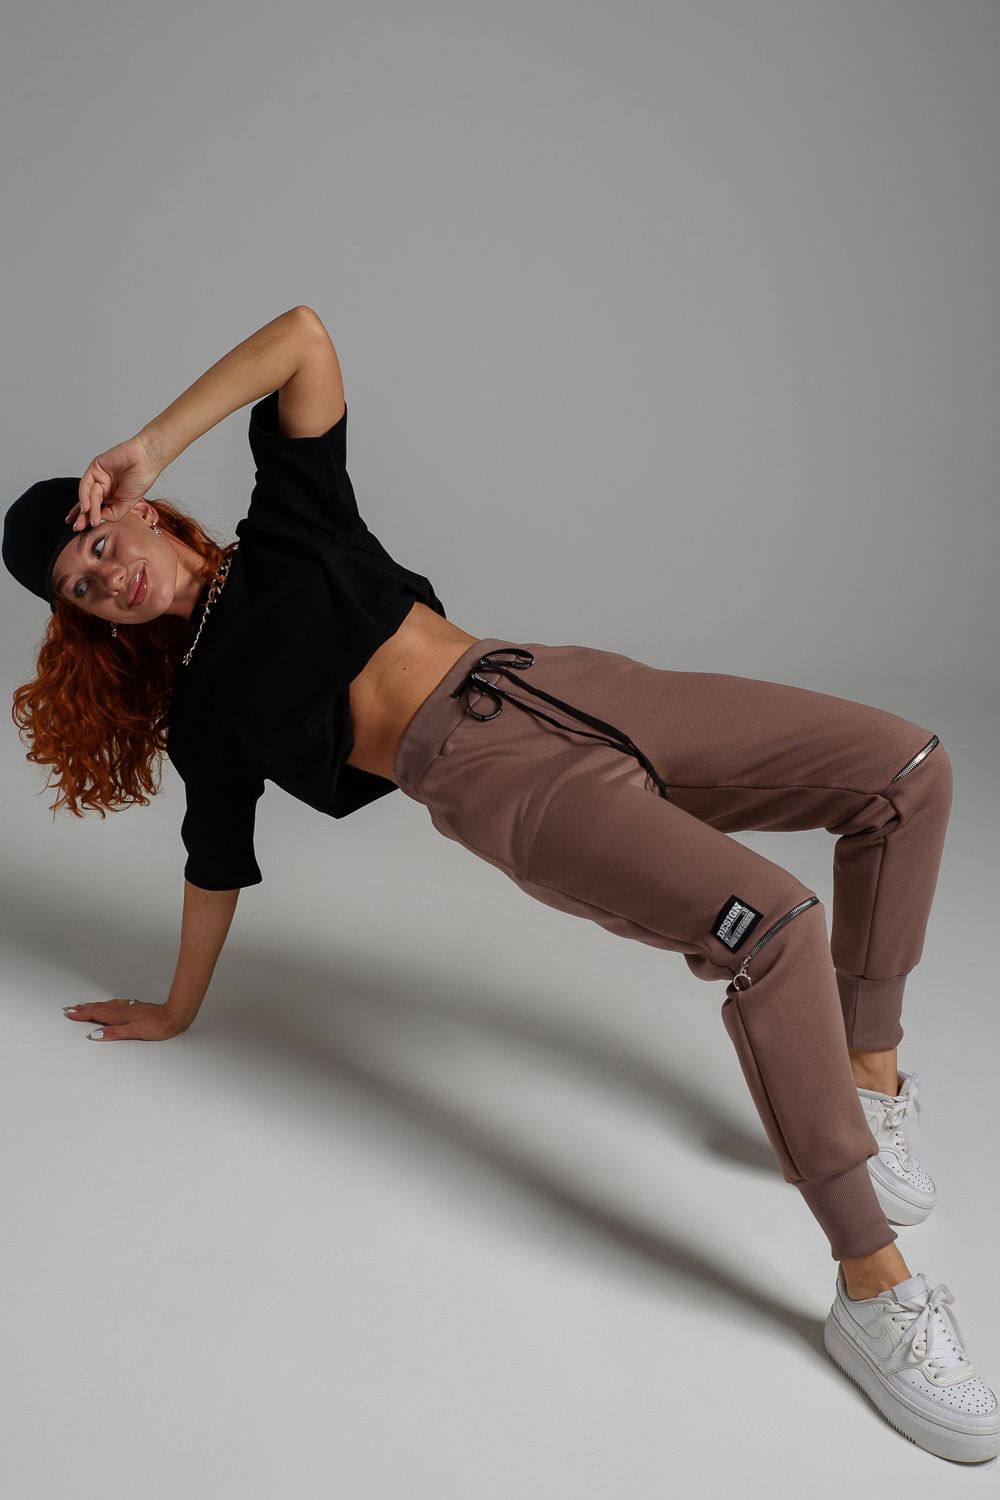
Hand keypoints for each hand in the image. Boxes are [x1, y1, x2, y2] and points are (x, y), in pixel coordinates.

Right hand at [62, 998, 189, 1040]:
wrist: (173, 1016)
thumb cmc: (156, 1026)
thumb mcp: (133, 1032)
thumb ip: (113, 1033)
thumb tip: (95, 1035)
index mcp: (118, 1015)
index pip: (95, 1013)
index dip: (81, 1014)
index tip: (69, 1013)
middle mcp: (121, 1009)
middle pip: (97, 1007)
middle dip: (82, 1008)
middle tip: (69, 1009)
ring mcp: (127, 1007)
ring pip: (105, 1005)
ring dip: (91, 1006)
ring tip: (82, 1006)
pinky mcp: (133, 1007)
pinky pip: (113, 1004)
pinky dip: (104, 1005)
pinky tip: (106, 1006)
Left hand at [64, 434, 160, 530]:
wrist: (145, 460)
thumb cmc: (141, 479)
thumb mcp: (128, 505)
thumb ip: (113, 514)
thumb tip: (98, 521)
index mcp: (112, 497)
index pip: (96, 509)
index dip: (88, 519)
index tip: (81, 530)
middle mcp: (104, 488)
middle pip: (87, 503)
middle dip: (82, 516)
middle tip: (77, 527)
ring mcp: (98, 478)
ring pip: (88, 496)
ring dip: (89, 509)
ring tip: (92, 519)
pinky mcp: (95, 468)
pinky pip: (85, 485)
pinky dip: (84, 497)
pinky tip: (86, 507)